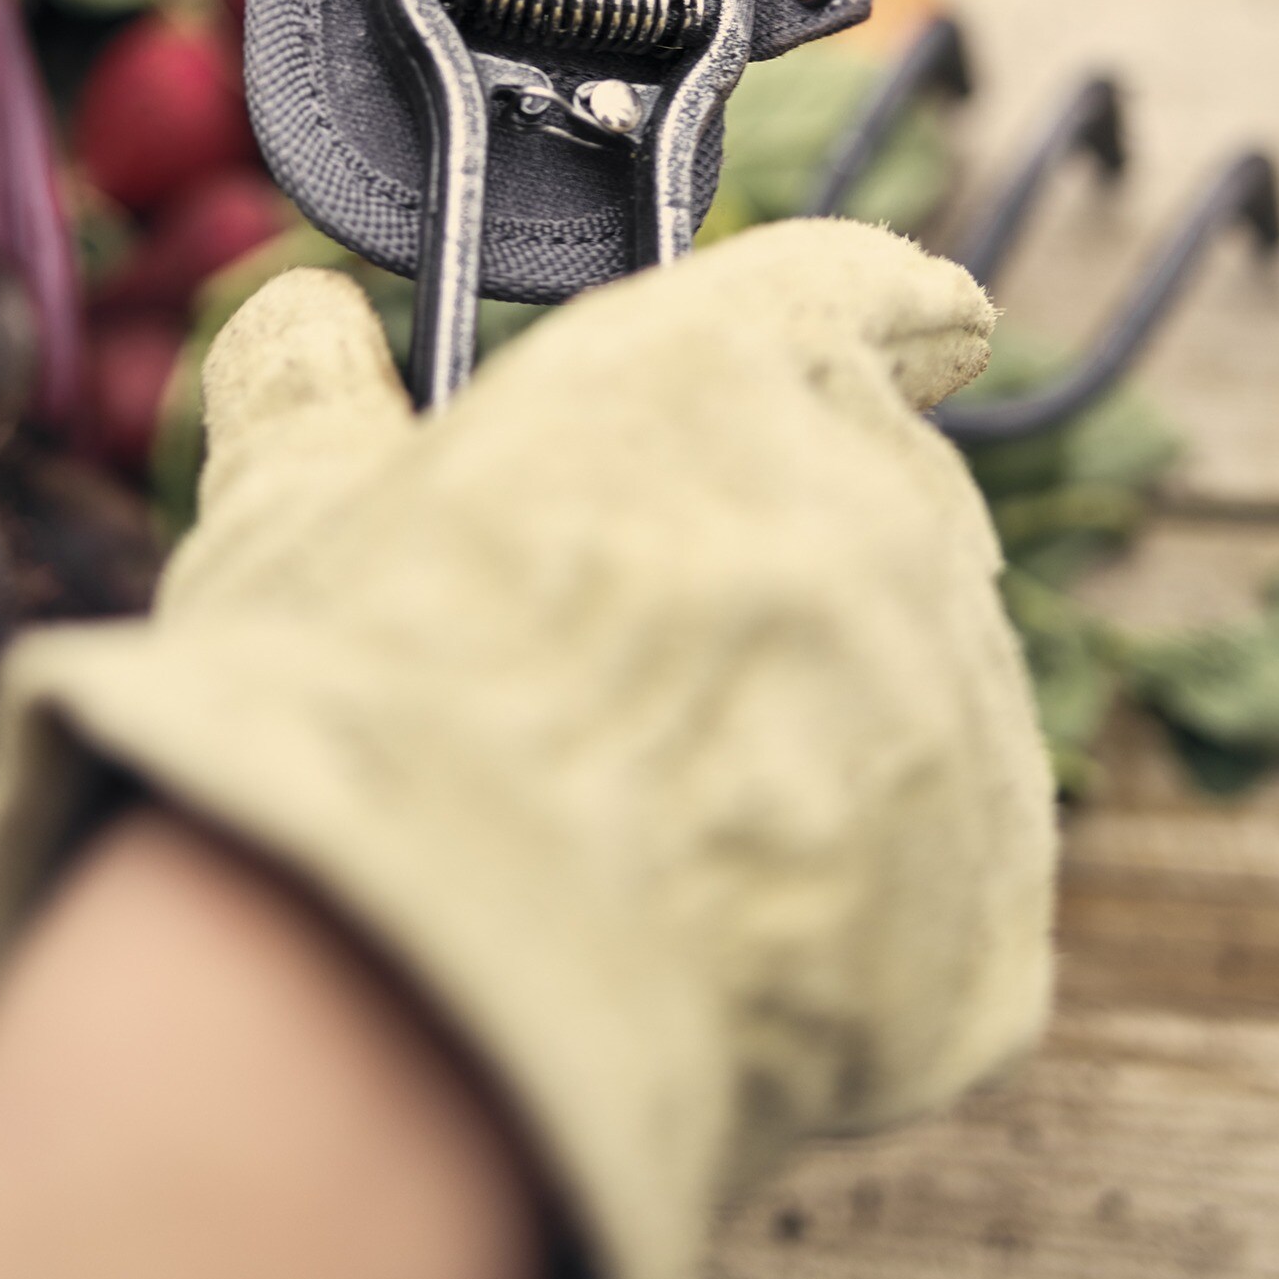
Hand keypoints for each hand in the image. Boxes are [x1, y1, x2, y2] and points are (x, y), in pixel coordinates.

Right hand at [0, 221, 1055, 1278]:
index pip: (860, 288)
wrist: (406, 990)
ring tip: (646, 857)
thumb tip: (299, 322)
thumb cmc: (341, 715)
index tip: (932, 330)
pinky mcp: (987, 913)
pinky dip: (854, 929)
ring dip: (828, 761)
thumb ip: (319, 390)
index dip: (892, 311)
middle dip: (806, 581)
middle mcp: (885, 510)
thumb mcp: (291, 511)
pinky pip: (941, 901)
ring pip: (922, 713)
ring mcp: (958, 711)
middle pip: (894, 514)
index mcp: (736, 371)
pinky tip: (714, 970)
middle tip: (669, 684)